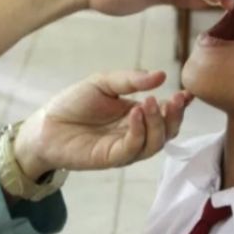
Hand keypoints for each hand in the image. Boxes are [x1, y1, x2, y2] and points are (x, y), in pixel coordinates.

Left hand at [12, 70, 192, 177]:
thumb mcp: (103, 83)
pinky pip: (133, 148)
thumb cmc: (73, 103)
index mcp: (137, 115)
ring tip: (149, 102)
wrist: (46, 123)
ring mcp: (125, 148)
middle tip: (175, 98)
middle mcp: (135, 134)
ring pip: (155, 143)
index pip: (166, 114)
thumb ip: (131, 80)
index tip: (188, 93)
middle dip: (175, 116)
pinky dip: (138, 131)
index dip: (180, 106)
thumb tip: (161, 75)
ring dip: (157, 123)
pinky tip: (135, 112)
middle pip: (167, 132)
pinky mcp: (111, 158)